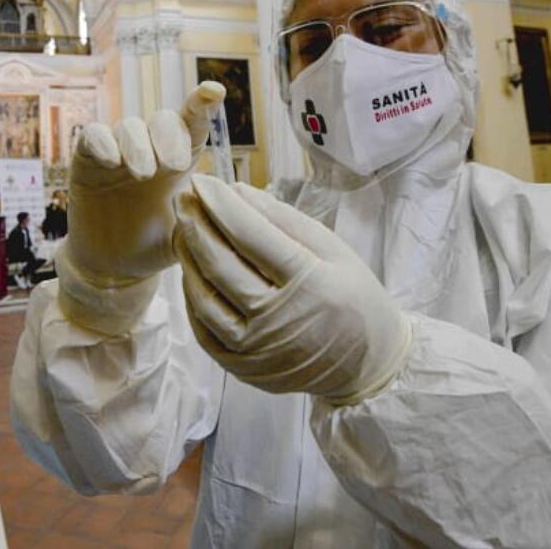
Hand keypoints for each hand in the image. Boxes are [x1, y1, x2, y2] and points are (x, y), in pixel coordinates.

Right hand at [65, 82, 224, 278]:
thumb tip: (207, 195)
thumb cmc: (155, 245)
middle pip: (163, 120)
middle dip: (170, 137)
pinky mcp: (87, 161)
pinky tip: (112, 161)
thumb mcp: (186, 235)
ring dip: (139, 146)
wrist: (115, 269)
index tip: (214, 92)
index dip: (202, 104)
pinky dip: (103, 142)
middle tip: (175, 166)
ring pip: (129, 127)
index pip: (193, 124)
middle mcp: (151, 148)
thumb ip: (198, 214)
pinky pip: (93, 136)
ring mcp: (118, 152)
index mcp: (180, 159)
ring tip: (144, 174)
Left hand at [173, 174, 412, 403]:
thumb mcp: (334, 249)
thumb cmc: (355, 299)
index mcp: (308, 283)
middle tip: (183, 198)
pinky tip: (191, 269)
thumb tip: (237, 192)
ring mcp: (255, 349)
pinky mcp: (241, 368)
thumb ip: (284, 219)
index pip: (249, 235)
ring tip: (181, 228)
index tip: (201, 180)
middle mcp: (277, 319)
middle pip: (220, 264)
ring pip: (204, 298)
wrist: (369, 365)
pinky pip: (203, 329)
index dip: (220, 204)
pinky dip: (192, 296)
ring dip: (186, 258)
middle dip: (195, 224)